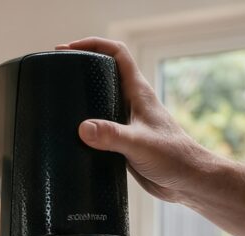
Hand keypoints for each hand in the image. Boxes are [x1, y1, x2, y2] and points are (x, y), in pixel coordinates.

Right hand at [55, 37, 215, 204]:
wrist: (187, 181)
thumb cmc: (173, 157)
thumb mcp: (139, 144)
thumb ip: (112, 135)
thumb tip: (83, 128)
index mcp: (138, 93)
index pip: (117, 54)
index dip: (93, 45)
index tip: (68, 49)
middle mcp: (132, 102)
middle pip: (104, 73)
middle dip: (81, 67)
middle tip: (56, 70)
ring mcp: (127, 121)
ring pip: (101, 100)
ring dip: (81, 97)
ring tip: (57, 99)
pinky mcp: (123, 140)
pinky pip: (100, 126)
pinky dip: (85, 125)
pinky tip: (70, 134)